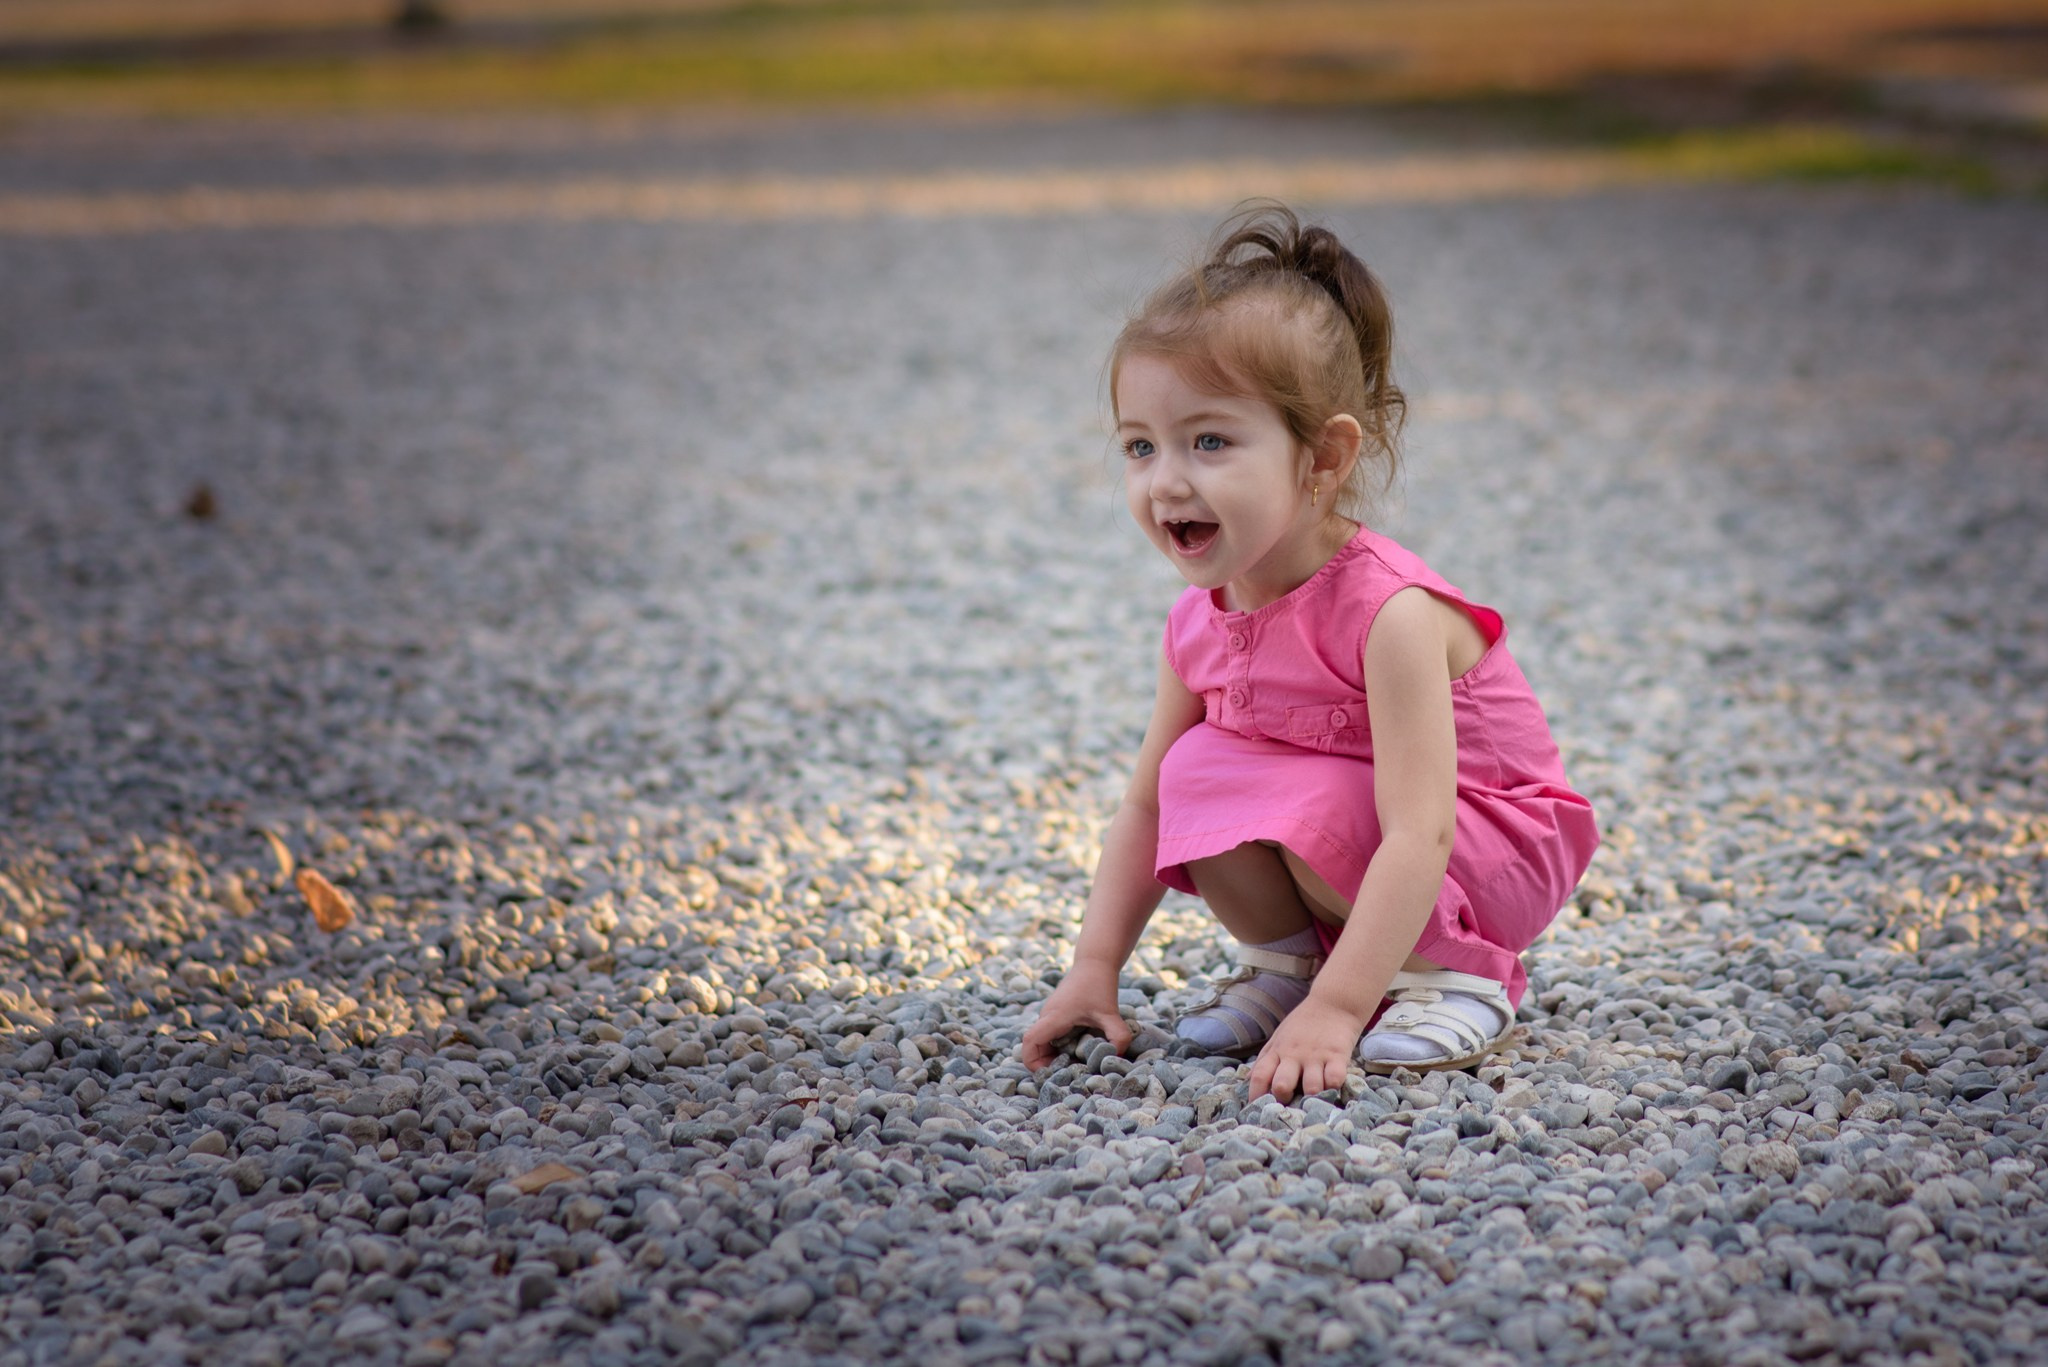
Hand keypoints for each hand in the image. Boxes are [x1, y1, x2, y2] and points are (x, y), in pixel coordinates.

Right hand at [1020, 964, 1131, 1070]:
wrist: (1095, 961)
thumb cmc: (1099, 984)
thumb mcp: (1111, 1013)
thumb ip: (1117, 1036)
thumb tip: (1117, 1058)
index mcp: (1054, 1017)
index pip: (1029, 1042)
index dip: (1033, 1062)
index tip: (1049, 1074)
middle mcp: (1047, 1017)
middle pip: (1034, 1046)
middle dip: (1045, 1064)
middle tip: (1069, 1075)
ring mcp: (1051, 1015)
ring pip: (1042, 1042)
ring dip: (1053, 1056)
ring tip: (1076, 1065)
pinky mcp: (1057, 1014)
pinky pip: (1050, 1036)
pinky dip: (1059, 1047)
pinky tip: (1079, 1051)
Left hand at [1248, 995, 1366, 1102]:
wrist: (1333, 1003)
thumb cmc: (1303, 1025)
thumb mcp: (1278, 1038)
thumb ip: (1265, 1060)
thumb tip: (1248, 1081)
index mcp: (1277, 1051)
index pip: (1259, 1076)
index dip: (1255, 1095)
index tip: (1257, 1109)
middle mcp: (1294, 1055)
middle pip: (1281, 1085)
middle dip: (1284, 1099)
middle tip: (1291, 1104)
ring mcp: (1316, 1056)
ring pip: (1311, 1088)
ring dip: (1313, 1097)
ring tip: (1316, 1097)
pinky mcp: (1337, 1055)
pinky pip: (1335, 1079)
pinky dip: (1334, 1087)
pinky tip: (1333, 1085)